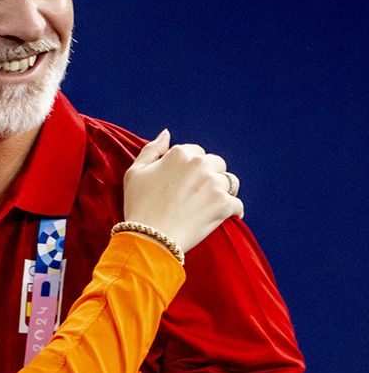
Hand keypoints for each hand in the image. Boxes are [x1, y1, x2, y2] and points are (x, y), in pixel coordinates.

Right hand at [122, 129, 243, 254]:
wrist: (148, 238)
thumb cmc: (138, 207)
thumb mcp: (134, 173)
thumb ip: (151, 150)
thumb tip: (166, 133)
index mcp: (180, 154)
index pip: (196, 152)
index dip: (189, 168)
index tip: (182, 184)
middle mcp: (200, 164)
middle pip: (216, 164)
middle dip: (209, 176)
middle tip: (196, 196)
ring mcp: (213, 184)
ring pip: (230, 182)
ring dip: (224, 191)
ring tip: (210, 205)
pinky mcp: (223, 205)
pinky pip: (237, 205)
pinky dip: (233, 212)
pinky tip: (224, 217)